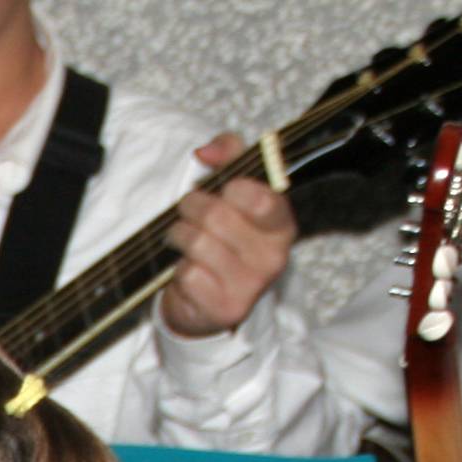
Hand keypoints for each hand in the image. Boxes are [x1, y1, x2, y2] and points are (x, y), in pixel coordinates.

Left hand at [161, 136, 298, 339]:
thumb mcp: (232, 189)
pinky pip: (188, 274)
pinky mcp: (226, 308)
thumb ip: (228, 154)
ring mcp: (251, 286)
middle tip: (188, 210)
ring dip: (179, 235)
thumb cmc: (221, 236)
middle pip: (217, 216)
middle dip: (192, 206)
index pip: (264, 199)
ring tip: (182, 238)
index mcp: (282, 225)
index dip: (234, 187)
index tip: (225, 188)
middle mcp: (274, 257)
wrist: (207, 300)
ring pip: (198, 243)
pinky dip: (179, 269)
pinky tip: (187, 271)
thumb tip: (205, 152)